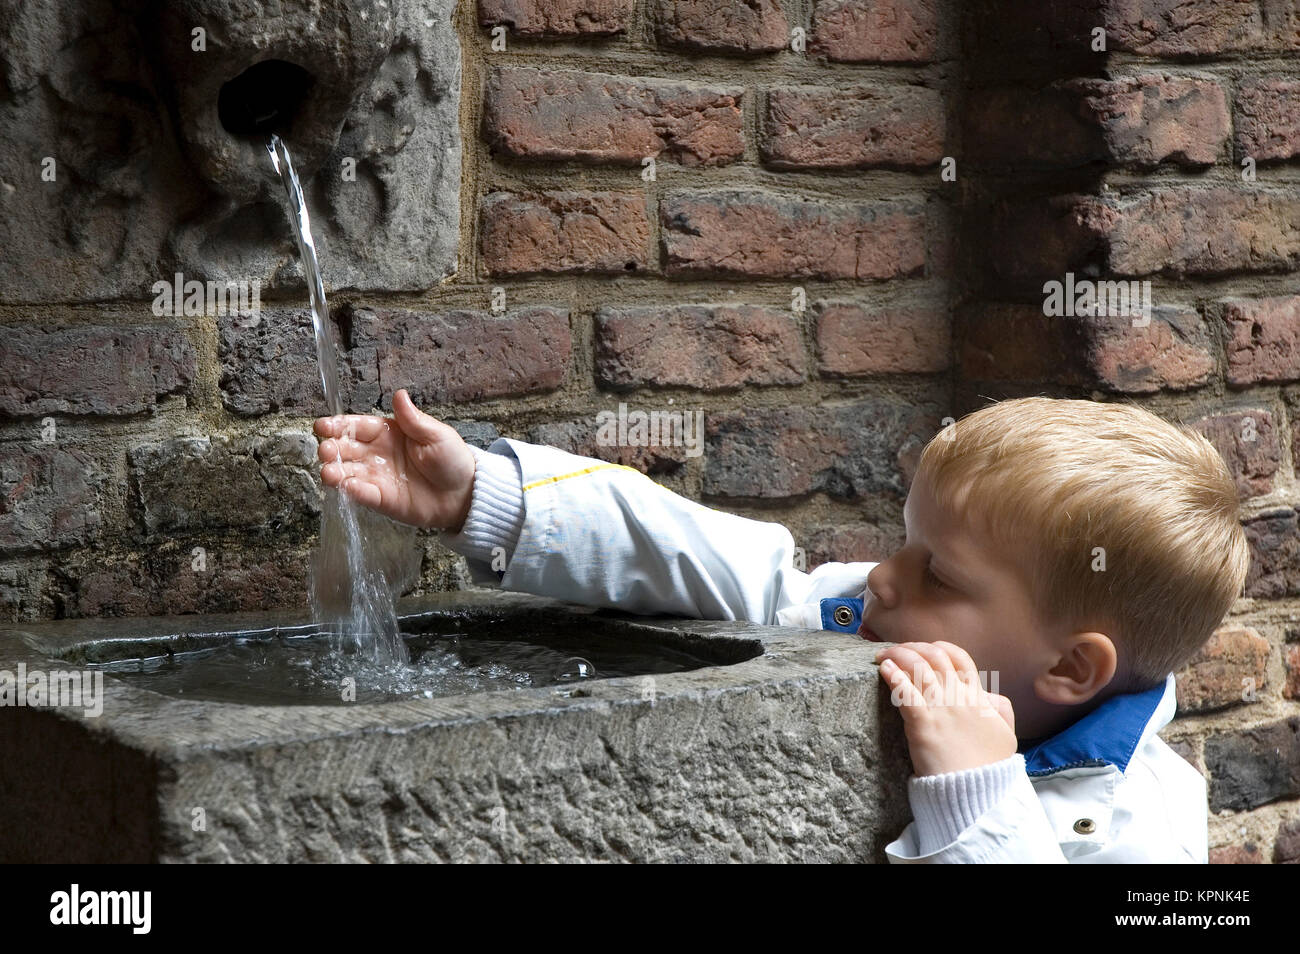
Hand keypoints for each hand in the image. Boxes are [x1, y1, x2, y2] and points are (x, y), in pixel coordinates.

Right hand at [313, 388, 475, 531]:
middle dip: (332, 449)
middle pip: (346, 449)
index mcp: (387, 432)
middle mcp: (376, 454)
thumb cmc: (451, 459)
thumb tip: (399, 394)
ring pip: (348, 472)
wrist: (464, 493)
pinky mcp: (381, 499)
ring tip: (328, 472)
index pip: (357, 426)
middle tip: (325, 450)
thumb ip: (414, 419)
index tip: (323, 426)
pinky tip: (346, 487)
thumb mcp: (436, 435)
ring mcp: (377, 477)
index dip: (339, 425)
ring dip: (335, 472)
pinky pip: (362, 494)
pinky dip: (353, 491)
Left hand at [875, 640, 1017, 776]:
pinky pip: (906, 693)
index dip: (938, 647)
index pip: (959, 657)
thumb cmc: (990, 767)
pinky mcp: (922, 725)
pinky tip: (884, 670)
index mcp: (977, 697)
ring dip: (898, 656)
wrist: (978, 794)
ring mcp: (940, 709)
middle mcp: (958, 697)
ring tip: (883, 656)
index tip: (924, 648)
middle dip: (912, 647)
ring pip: (918, 669)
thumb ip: (1000, 710)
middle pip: (933, 657)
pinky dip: (893, 677)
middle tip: (897, 651)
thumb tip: (990, 697)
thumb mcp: (1006, 735)